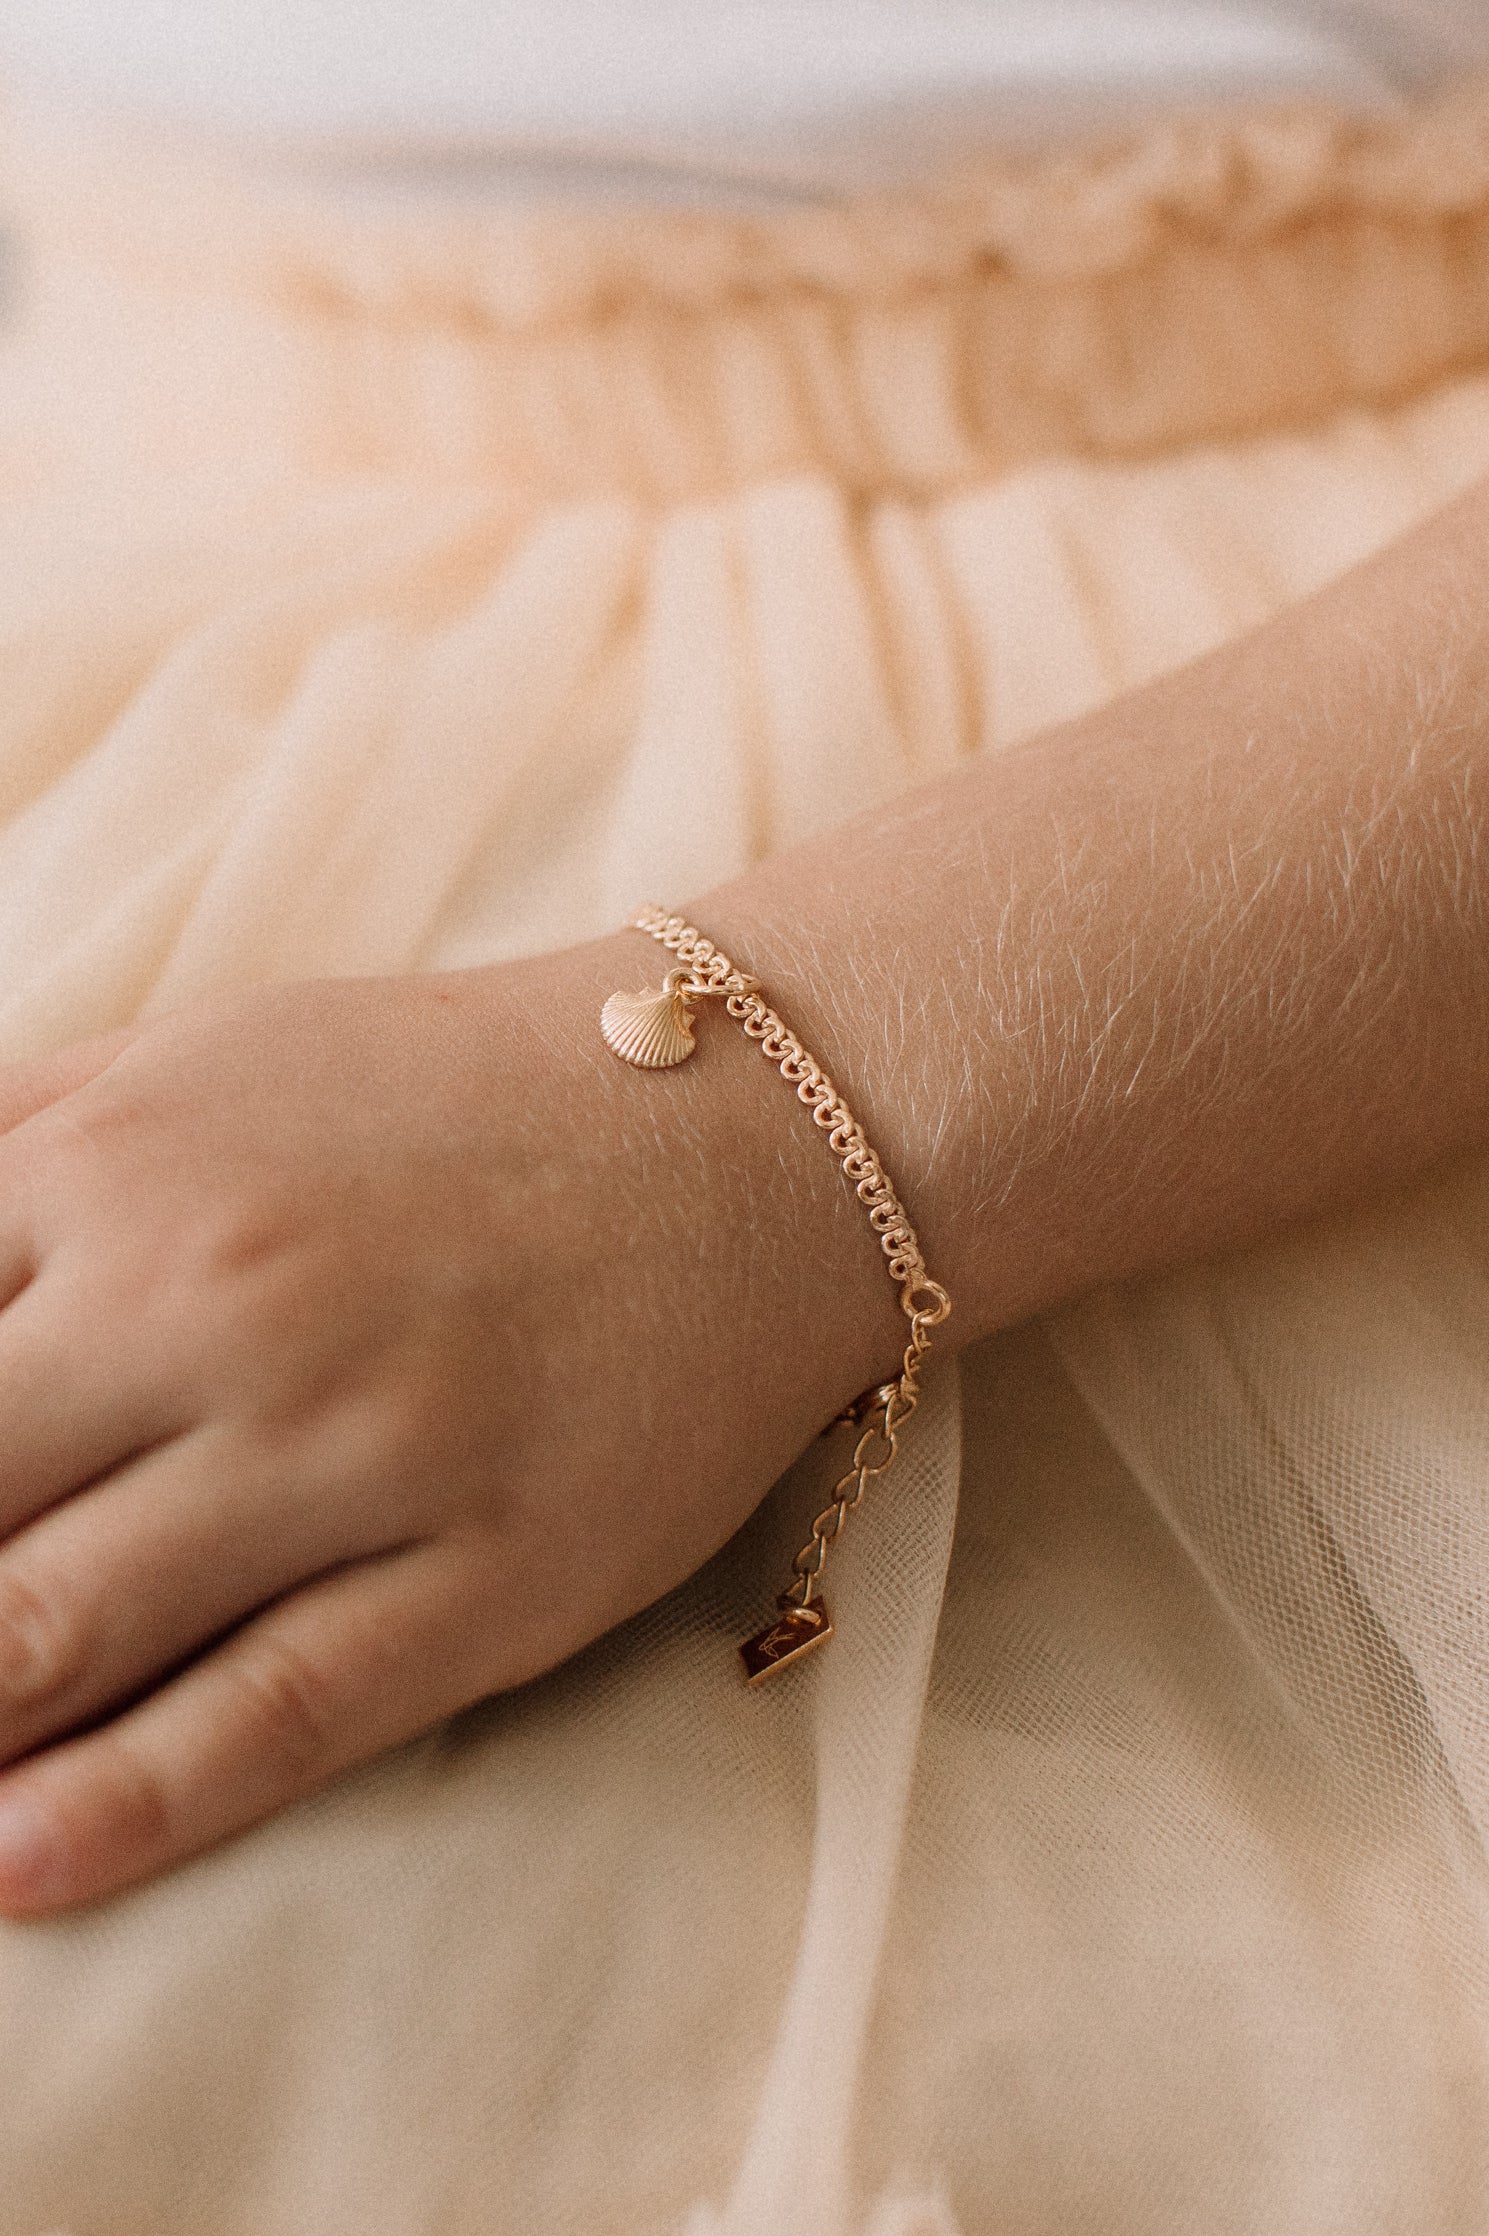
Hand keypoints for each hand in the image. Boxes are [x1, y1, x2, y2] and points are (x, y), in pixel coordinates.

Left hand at [0, 943, 900, 1913]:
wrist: (753, 1129)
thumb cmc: (451, 1099)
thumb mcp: (205, 1055)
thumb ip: (9, 1144)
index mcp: (122, 1170)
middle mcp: (220, 1306)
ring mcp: (362, 1449)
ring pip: (61, 1631)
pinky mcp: (490, 1576)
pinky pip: (276, 1715)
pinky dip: (122, 1809)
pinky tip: (17, 1863)